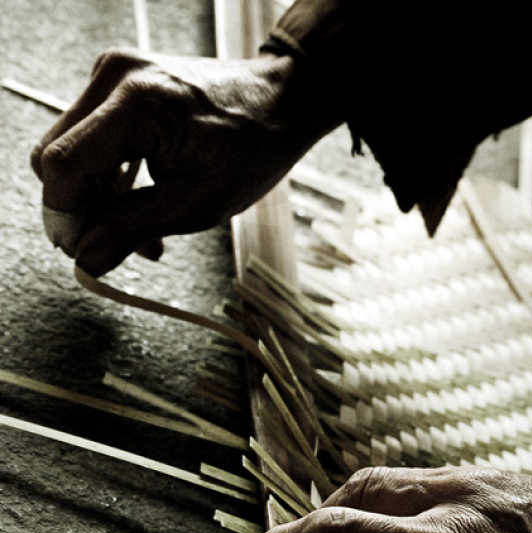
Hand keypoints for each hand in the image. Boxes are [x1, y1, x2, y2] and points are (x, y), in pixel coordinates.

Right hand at [31, 48, 340, 274]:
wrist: (278, 102)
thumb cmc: (252, 148)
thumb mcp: (197, 204)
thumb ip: (133, 229)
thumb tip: (86, 260)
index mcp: (136, 104)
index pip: (64, 165)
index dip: (66, 217)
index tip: (84, 251)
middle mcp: (114, 78)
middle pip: (56, 158)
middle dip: (80, 211)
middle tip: (115, 245)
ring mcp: (113, 77)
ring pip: (69, 152)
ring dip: (96, 200)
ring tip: (140, 232)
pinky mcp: (117, 87)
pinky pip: (89, 141)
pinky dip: (107, 179)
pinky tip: (138, 205)